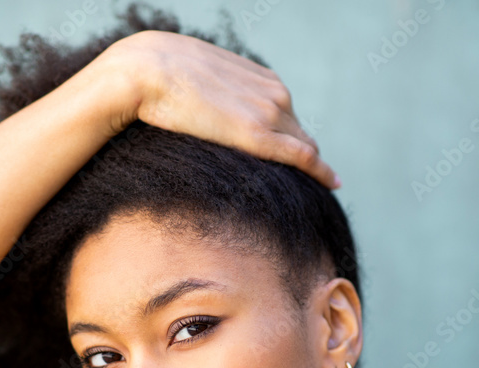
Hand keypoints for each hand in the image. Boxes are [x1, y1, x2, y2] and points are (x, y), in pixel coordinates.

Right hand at [103, 30, 340, 189]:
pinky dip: (320, 170)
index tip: (298, 154)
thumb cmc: (161, 76)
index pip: (288, 115)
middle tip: (311, 178)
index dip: (292, 137)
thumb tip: (207, 111)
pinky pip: (303, 156)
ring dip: (310, 165)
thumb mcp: (202, 78)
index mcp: (262, 79)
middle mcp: (274, 94)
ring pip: (304, 145)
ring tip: (318, 185)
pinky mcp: (260, 137)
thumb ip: (217, 94)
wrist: (146, 71)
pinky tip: (332, 183)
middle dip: (304, 153)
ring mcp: (270, 114)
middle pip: (300, 132)